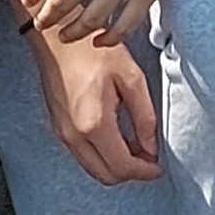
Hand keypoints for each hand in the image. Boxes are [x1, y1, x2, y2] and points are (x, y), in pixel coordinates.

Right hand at [30, 25, 160, 184]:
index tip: (157, 167)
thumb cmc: (91, 50)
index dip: (145, 172)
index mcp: (94, 123)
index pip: (122, 167)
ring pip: (93, 169)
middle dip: (131, 173)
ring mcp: (62, 133)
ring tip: (135, 148)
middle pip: (106, 176)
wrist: (57, 38)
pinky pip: (83, 156)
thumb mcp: (131, 78)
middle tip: (149, 159)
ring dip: (116, 166)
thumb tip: (151, 146)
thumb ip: (145, 117)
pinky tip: (116, 138)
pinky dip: (101, 156)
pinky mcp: (58, 128)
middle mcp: (74, 135)